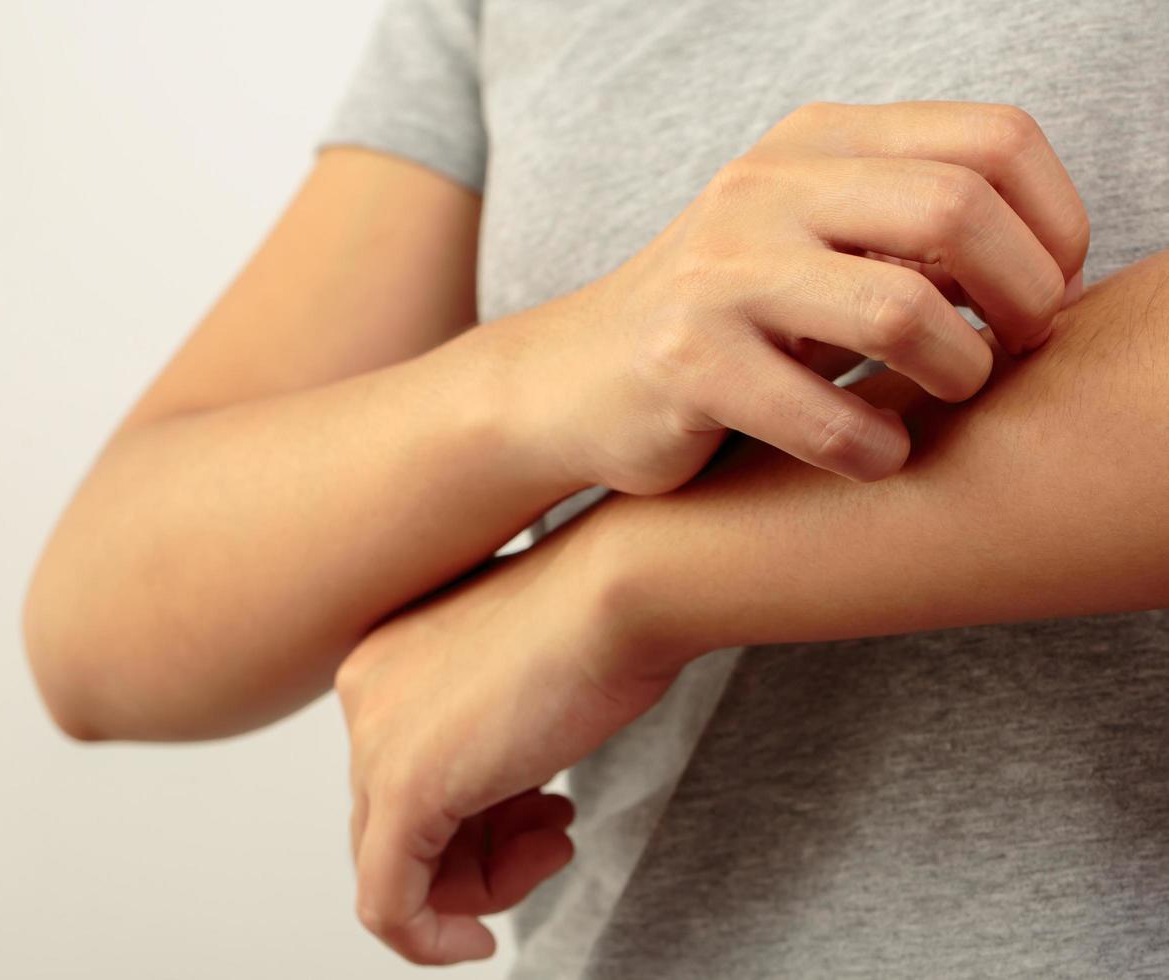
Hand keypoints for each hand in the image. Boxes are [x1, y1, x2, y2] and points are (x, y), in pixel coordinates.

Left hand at [334, 533, 683, 964]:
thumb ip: (488, 741)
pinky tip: (479, 943)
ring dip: (484, 884)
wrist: (625, 586)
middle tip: (556, 837)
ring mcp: (377, 739)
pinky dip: (428, 939)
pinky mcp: (406, 787)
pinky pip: (388, 903)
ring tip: (556, 845)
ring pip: (396, 866)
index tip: (544, 813)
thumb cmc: (601, 616)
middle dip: (482, 850)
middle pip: (399, 819)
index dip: (478, 814)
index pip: (404, 772)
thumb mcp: (524, 685)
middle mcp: (364, 693)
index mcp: (385, 659)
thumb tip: (497, 803)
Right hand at [505, 101, 1088, 490]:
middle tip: (1014, 352)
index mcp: (813, 143)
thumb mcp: (810, 239)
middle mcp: (763, 190)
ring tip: (944, 400)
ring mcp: (717, 275)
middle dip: (1024, 300)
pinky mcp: (686, 365)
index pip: (994, 140)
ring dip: (958, 377)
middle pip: (958, 211)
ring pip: (902, 312)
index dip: (1056, 224)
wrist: (574, 378)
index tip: (1046, 291)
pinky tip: (873, 453)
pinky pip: (830, 419)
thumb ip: (911, 231)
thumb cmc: (725, 318)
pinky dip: (876, 451)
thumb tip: (1046, 268)